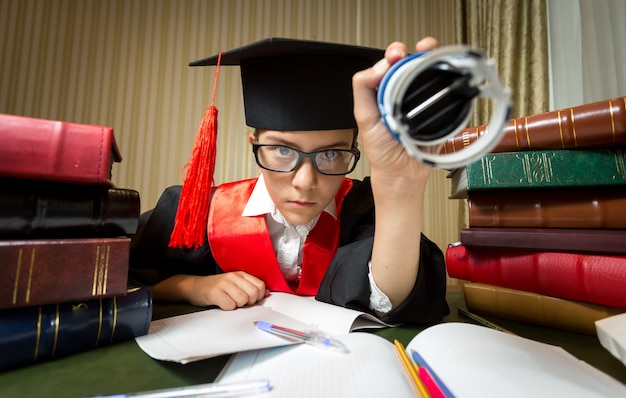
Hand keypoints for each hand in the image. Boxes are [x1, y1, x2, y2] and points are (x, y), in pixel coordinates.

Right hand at [179, 272, 268, 309]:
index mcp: (240, 274)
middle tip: (240, 302)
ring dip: (238, 305)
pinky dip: (227, 308)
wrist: (195, 286)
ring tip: (230, 302)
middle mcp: (233, 277)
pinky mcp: (215, 292)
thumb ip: (251, 287)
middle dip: (250, 302)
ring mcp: (224, 284)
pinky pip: (230, 305)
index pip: (260, 285)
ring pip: (243, 299)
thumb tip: (267, 293)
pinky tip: (222, 304)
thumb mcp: (235, 284)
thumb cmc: (217, 287)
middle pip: (254, 293)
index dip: (259, 296)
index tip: (251, 299)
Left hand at [352, 37, 438, 183]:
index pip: (391, 64)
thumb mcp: (364, 117)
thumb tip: (378, 67)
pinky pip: (445, 90)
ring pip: (431, 72)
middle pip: (414, 63)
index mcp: (384, 91)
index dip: (394, 55)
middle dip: (417, 51)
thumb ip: (363, 90)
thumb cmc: (381, 150)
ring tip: (431, 56)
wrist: (402, 173)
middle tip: (417, 52)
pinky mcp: (439, 110)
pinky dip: (447, 79)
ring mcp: (422, 100)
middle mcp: (403, 93)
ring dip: (433, 60)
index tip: (396, 56)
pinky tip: (444, 76)